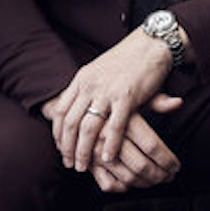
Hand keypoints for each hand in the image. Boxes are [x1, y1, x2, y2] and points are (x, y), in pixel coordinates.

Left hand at [41, 31, 183, 179]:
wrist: (151, 44)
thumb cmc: (128, 60)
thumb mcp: (100, 72)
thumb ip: (89, 91)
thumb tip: (80, 110)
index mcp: (82, 79)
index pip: (61, 110)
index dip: (58, 133)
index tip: (60, 148)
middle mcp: (90, 85)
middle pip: (71, 123)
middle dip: (68, 147)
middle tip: (70, 163)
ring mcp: (107, 91)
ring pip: (88, 128)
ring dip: (84, 151)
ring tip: (84, 166)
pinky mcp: (127, 96)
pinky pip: (114, 127)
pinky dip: (110, 145)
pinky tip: (108, 158)